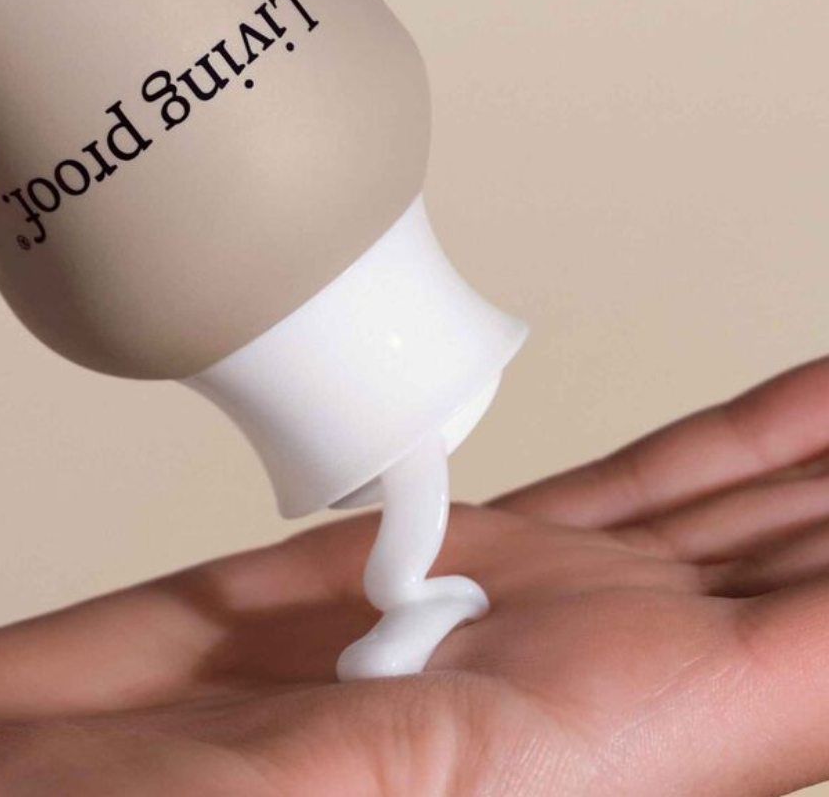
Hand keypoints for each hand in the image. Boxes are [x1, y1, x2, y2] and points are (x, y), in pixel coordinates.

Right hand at [0, 357, 828, 796]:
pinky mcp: (413, 574)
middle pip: (779, 576)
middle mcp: (570, 692)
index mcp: (585, 756)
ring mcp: (494, 622)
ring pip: (700, 527)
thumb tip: (701, 707)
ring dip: (792, 464)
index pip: (807, 656)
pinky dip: (677, 459)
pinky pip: (589, 499)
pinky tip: (726, 440)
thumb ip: (497, 762)